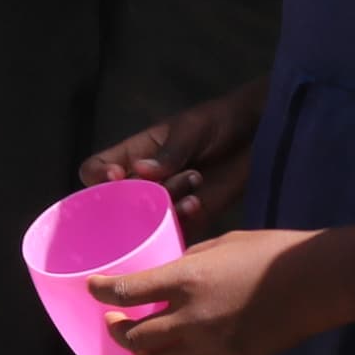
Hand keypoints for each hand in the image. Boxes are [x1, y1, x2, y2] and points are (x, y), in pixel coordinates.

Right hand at [83, 83, 264, 238]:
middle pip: (118, 204)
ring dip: (165, 206)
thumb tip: (141, 171)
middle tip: (164, 181)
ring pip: (146, 221)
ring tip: (194, 181)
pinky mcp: (191, 217)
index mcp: (135, 153)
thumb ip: (169, 152)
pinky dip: (182, 222)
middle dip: (137, 197)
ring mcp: (167, 202)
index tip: (116, 177)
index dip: (98, 179)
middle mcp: (145, 182)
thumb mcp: (190, 129)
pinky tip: (198, 203)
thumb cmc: (218, 122)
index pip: (96, 172)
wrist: (258, 137)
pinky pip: (175, 232)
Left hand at [86, 227, 339, 354]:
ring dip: (141, 351)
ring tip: (136, 339)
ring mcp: (211, 345)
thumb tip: (167, 272)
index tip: (92, 287)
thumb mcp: (221, 244)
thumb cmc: (270, 252)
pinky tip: (175, 351)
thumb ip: (188, 261)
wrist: (316, 284)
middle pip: (135, 335)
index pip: (127, 292)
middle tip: (112, 318)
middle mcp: (191, 317)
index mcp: (186, 280)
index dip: (102, 291)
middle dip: (115, 328)